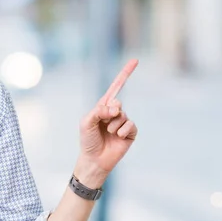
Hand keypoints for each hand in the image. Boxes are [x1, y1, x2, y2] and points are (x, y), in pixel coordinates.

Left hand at [75, 59, 138, 186]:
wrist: (94, 160)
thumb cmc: (87, 140)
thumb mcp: (86, 122)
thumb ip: (98, 111)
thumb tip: (114, 107)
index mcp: (102, 107)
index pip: (115, 87)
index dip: (125, 74)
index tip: (135, 60)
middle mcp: (114, 113)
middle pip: (118, 102)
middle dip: (110, 112)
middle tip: (104, 122)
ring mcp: (123, 122)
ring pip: (123, 115)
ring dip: (113, 125)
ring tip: (108, 134)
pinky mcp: (130, 133)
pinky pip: (131, 125)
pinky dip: (123, 131)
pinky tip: (117, 138)